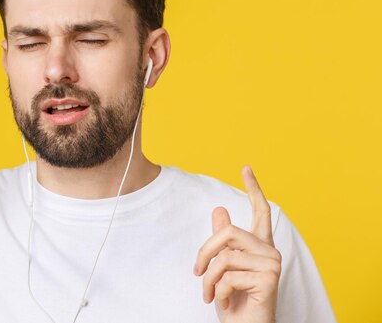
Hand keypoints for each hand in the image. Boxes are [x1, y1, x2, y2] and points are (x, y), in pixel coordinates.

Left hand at [194, 166, 281, 322]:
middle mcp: (270, 252)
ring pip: (224, 257)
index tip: (246, 167)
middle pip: (228, 233)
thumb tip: (219, 210)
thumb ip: (223, 241)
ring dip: (208, 279)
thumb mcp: (222, 268)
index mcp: (260, 246)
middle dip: (204, 253)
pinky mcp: (269, 279)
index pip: (260, 212)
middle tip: (196, 273)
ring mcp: (272, 265)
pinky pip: (228, 276)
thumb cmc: (235, 301)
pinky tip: (224, 301)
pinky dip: (218, 291)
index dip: (254, 189)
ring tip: (210, 294)